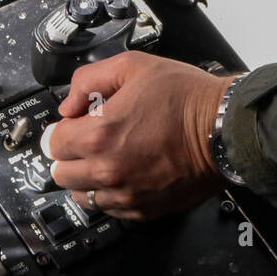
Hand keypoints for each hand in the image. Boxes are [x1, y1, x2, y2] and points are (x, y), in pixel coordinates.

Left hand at [43, 51, 234, 220]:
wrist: (224, 129)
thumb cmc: (187, 98)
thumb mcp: (134, 66)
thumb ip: (89, 80)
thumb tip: (69, 104)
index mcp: (99, 135)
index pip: (51, 143)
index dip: (63, 128)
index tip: (76, 124)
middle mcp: (108, 170)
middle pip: (61, 174)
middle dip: (72, 154)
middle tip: (93, 139)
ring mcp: (126, 194)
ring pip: (82, 196)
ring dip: (89, 178)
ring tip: (112, 157)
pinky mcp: (144, 210)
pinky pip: (110, 209)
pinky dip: (113, 193)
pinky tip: (130, 172)